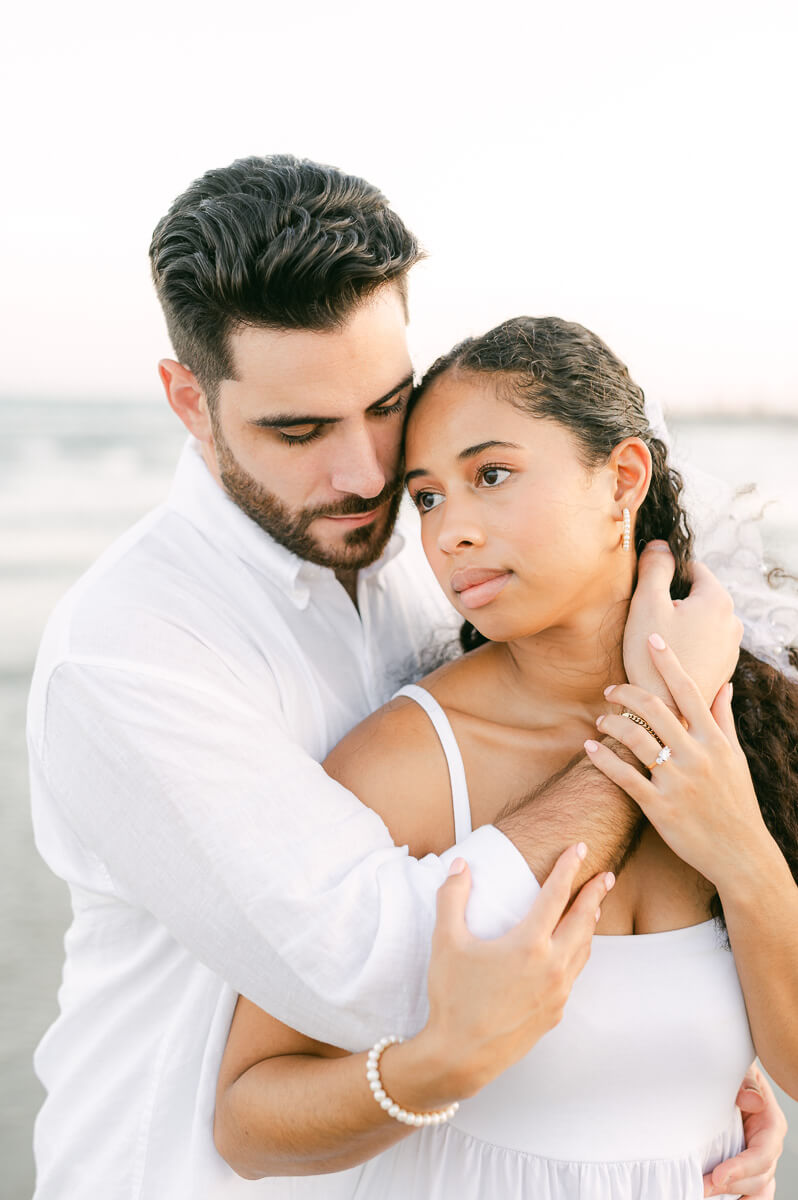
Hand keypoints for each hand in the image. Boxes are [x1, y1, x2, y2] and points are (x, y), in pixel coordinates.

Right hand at [419, 844, 614, 1098]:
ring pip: (583, 950)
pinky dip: (578, 954)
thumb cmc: (453, 998)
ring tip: (593, 910)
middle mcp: (551, 967)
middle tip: (607, 876)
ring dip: (590, 925)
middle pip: (583, 921)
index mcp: (529, 944)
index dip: (568, 868)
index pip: (555, 895)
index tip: (579, 849)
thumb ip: (452, 897)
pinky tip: (572, 952)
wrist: (461, 1056)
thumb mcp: (446, 942)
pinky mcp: (555, 1014)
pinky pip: (574, 975)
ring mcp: (557, 993)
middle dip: (595, 895)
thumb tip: (460, 866)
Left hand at [585, 636, 772, 890]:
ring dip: (611, 724)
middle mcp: (697, 756)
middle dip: (627, 693)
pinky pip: (625, 777)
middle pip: (655, 709)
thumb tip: (723, 686)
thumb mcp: (735, 759)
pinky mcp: (660, 808)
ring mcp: (678, 782)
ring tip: (600, 721)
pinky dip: (604, 760)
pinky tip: (589, 748)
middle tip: (610, 689)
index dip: (668, 662)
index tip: (651, 640)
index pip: (689, 691)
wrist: (741, 854)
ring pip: (635, 739)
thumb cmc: (737, 803)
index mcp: (715, 740)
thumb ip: (723, 720)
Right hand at [624, 542, 742, 708]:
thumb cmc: (653, 656)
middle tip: (650, 622)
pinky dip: (690, 644)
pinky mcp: (724, 666)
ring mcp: (731, 646)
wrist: (666, 710)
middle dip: (676, 602)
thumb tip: (660, 545)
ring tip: (659, 642)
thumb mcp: (647, 603)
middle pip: (699, 595)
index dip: (668, 575)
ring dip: (683, 624)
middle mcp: (733, 620)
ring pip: (702, 620)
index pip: (693, 568)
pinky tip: (671, 659)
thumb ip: (655, 567)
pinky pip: (705, 643)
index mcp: (718, 599)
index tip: (650, 594)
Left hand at [704, 1065, 785, 1196]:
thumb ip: (746, 1084)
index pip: (762, 1154)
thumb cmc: (735, 1074)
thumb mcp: (742, 1072)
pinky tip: (717, 1198)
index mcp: (771, 1124)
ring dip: (731, 1194)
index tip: (717, 1175)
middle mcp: (768, 1146)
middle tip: (702, 1187)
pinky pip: (747, 1190)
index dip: (741, 1168)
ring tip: (704, 1193)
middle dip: (731, 1185)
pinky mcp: (746, 1166)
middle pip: (758, 1177)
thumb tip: (752, 1101)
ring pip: (756, 1188)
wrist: (729, 1077)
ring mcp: (758, 1159)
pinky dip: (735, 1196)